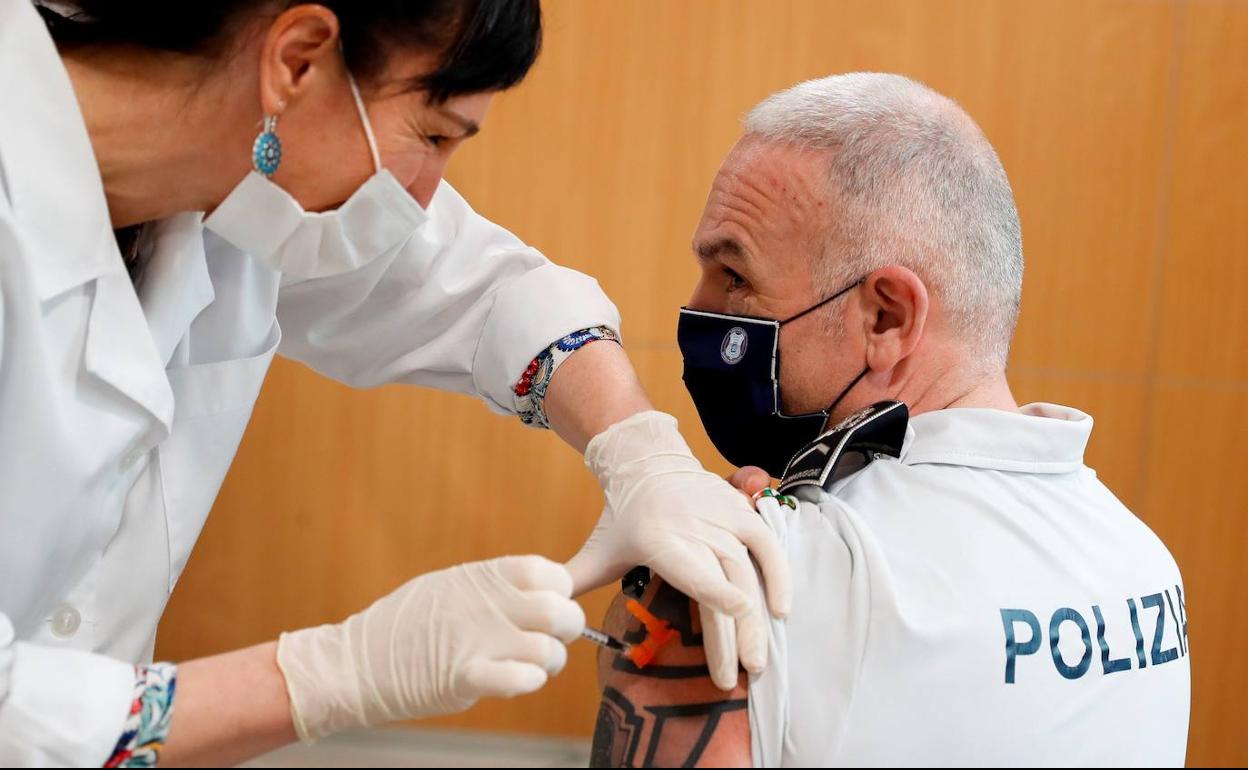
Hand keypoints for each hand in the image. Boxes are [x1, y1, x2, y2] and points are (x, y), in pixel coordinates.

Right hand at [275, 555, 584, 739]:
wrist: (355, 663)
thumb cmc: (404, 625)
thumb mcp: (448, 586)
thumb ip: (492, 586)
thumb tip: (535, 588)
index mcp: (482, 578)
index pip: (548, 573)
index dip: (560, 591)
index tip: (550, 604)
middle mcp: (485, 605)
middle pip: (559, 610)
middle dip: (568, 628)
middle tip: (552, 639)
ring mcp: (476, 640)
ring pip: (547, 650)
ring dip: (550, 662)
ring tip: (535, 667)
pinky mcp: (464, 678)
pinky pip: (519, 679)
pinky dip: (528, 682)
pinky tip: (520, 680)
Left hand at [566, 411, 790, 689]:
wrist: (646, 461)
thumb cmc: (622, 517)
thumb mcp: (598, 550)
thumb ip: (577, 582)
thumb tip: (550, 619)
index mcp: (657, 540)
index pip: (690, 568)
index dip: (715, 587)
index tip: (736, 611)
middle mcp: (693, 528)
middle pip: (723, 583)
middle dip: (734, 634)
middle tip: (739, 678)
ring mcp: (720, 518)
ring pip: (748, 571)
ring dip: (757, 618)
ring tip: (758, 661)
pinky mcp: (740, 512)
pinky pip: (767, 544)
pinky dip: (779, 574)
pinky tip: (782, 609)